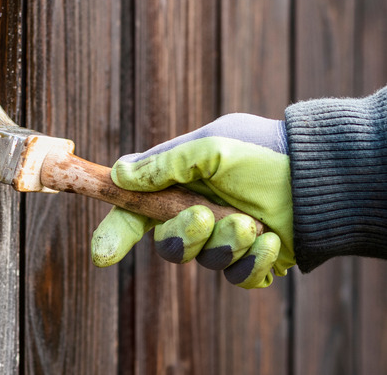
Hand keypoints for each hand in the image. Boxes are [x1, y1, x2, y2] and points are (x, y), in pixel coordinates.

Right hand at [91, 113, 294, 288]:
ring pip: (203, 261)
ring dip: (225, 242)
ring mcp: (225, 239)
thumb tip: (121, 175)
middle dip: (181, 233)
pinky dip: (252, 260)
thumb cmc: (265, 152)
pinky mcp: (252, 261)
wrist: (323, 174)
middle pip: (166, 244)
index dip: (116, 232)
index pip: (137, 211)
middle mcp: (197, 213)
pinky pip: (238, 277)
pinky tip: (270, 239)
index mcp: (180, 184)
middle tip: (203, 215)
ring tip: (251, 222)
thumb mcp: (211, 146)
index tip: (102, 253)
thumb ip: (165, 164)